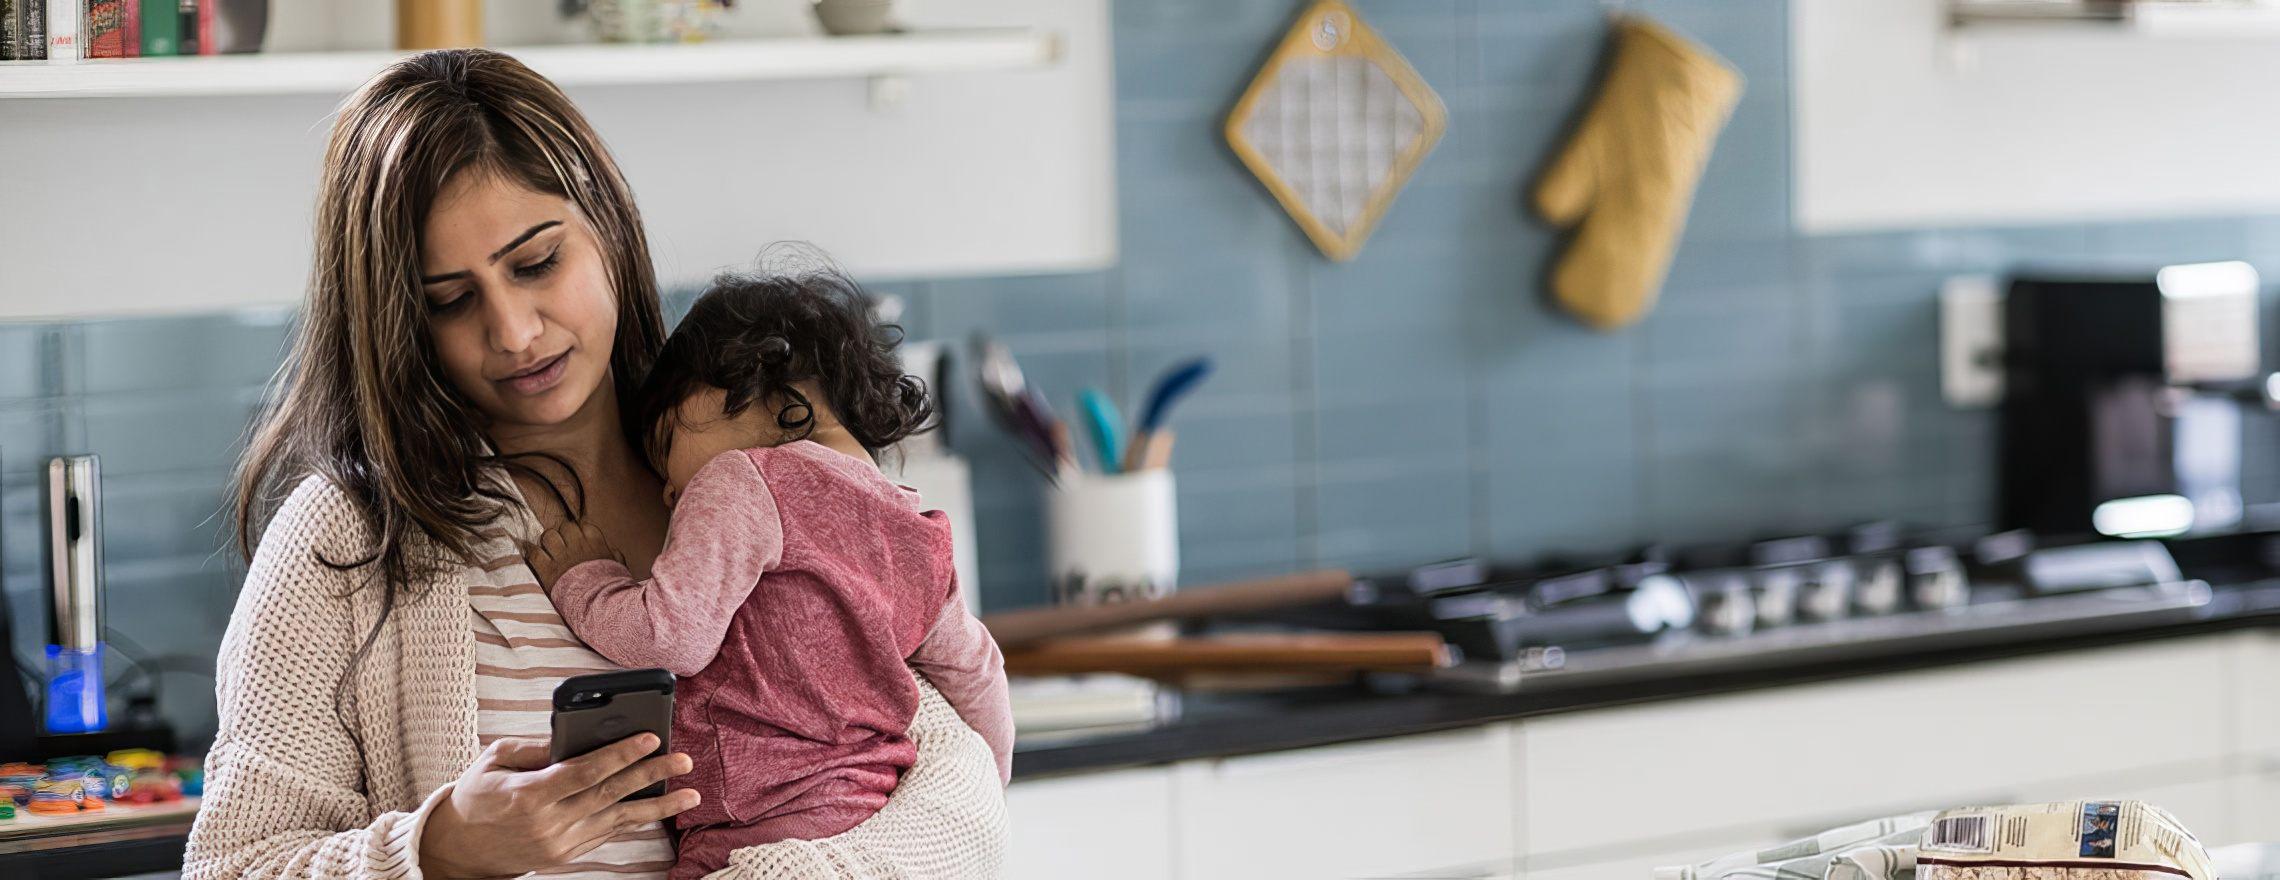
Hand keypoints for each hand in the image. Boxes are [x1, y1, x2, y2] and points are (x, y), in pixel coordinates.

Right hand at [418, 734, 698, 879]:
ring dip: (658, 807)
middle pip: (610, 795)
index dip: (620, 754)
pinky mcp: (566, 856)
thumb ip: (535, 747)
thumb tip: (573, 733)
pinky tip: (658, 807)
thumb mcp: (495, 760)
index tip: (650, 737)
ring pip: (618, 821)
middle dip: (651, 775)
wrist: (459, 848)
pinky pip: (607, 833)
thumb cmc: (476, 795)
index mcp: (529, 796)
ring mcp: (560, 844)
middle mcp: (549, 823)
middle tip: (683, 759)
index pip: (585, 772)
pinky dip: (633, 819)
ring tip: (691, 794)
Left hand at [524, 521, 622, 588]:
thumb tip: (612, 550)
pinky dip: (534, 554)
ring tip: (550, 552)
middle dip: (563, 535)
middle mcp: (577, 545)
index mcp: (596, 543)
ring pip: (548, 535)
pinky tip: (537, 560)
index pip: (583, 526)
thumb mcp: (618, 568)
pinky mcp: (547, 570)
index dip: (580, 533)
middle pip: (565, 527)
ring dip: (548, 542)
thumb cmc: (612, 587)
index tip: (579, 541)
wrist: (599, 605)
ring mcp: (561, 556)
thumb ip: (614, 555)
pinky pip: (534, 553)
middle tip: (563, 546)